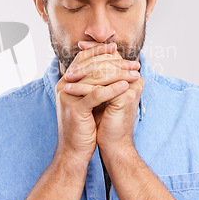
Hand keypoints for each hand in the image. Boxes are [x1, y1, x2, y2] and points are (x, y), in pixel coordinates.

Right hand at [54, 43, 130, 165]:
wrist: (74, 151)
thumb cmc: (84, 126)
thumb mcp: (87, 100)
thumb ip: (93, 83)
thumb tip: (109, 66)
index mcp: (66, 82)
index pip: (83, 58)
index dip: (99, 51)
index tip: (116, 49)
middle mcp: (64, 86)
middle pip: (91, 66)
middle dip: (115, 63)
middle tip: (133, 63)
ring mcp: (68, 97)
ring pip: (95, 78)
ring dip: (118, 74)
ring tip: (135, 74)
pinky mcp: (76, 110)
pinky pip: (96, 94)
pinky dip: (113, 89)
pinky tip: (126, 86)